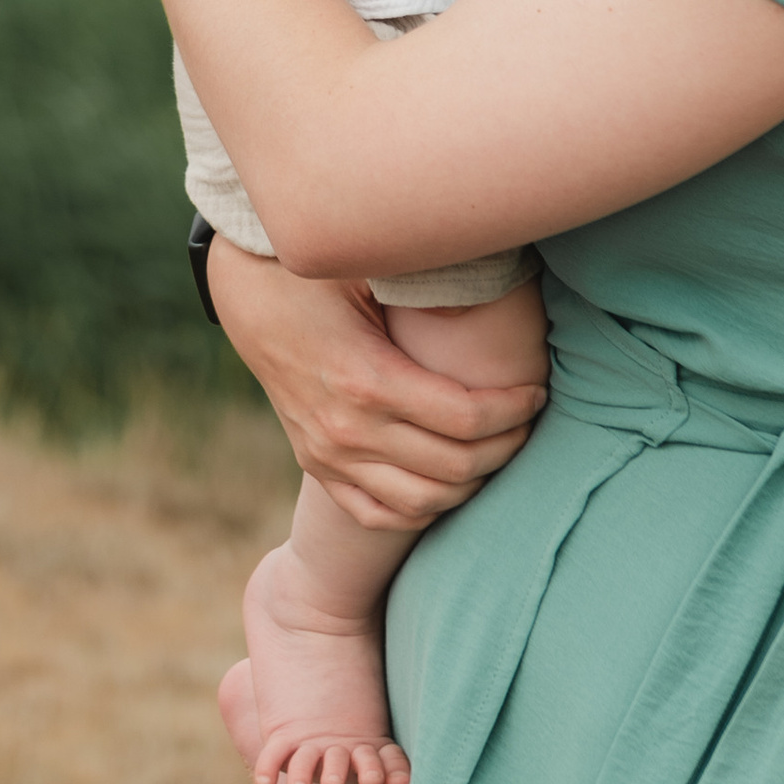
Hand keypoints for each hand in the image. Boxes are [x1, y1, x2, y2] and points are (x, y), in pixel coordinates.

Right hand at [206, 241, 544, 530]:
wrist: (247, 294)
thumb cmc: (318, 273)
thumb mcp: (369, 270)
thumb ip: (428, 288)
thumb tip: (497, 284)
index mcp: (366, 379)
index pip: (465, 418)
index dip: (514, 410)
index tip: (536, 391)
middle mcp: (346, 429)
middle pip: (454, 465)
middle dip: (506, 445)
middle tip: (528, 419)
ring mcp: (327, 454)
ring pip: (423, 501)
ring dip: (472, 482)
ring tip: (496, 447)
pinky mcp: (316, 464)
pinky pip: (378, 513)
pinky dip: (422, 507)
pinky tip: (449, 479)